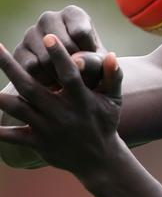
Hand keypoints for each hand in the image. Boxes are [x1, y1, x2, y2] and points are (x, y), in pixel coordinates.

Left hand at [0, 34, 122, 174]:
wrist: (99, 159)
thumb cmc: (105, 123)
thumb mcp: (114, 100)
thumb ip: (112, 76)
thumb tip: (110, 54)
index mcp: (81, 101)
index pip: (70, 75)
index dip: (60, 57)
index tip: (48, 37)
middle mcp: (62, 114)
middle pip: (31, 87)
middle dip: (11, 67)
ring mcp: (48, 129)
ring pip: (18, 108)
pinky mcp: (38, 143)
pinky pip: (12, 137)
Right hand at [14, 5, 105, 87]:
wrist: (74, 79)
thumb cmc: (92, 66)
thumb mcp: (100, 64)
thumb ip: (94, 62)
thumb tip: (76, 62)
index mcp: (73, 14)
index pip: (80, 33)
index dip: (88, 53)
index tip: (93, 62)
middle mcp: (49, 18)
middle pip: (61, 44)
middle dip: (73, 65)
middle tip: (81, 78)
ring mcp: (31, 33)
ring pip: (45, 57)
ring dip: (59, 76)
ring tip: (70, 83)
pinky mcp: (19, 50)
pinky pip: (32, 68)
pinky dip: (45, 80)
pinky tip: (55, 85)